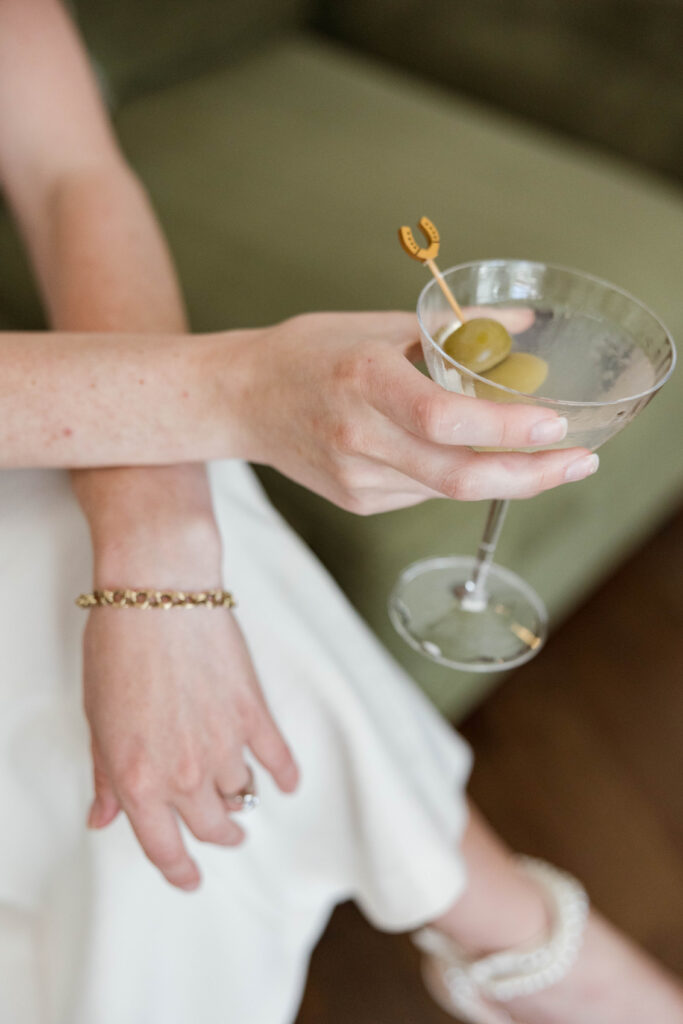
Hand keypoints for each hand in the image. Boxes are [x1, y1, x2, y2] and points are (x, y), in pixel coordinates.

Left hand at [83, 528, 297, 891]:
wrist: (159, 594)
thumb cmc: (118, 647)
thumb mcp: (97, 718)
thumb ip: (105, 774)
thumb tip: (103, 816)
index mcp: (138, 778)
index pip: (163, 846)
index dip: (179, 870)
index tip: (189, 878)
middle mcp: (184, 772)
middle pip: (213, 826)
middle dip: (220, 835)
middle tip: (226, 834)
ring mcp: (224, 745)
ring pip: (243, 794)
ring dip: (243, 801)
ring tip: (242, 797)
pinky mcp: (254, 714)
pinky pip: (278, 759)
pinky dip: (284, 775)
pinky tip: (286, 781)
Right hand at [228, 310, 596, 513]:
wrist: (240, 400)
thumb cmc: (308, 353)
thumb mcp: (376, 323)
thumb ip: (453, 329)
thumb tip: (520, 326)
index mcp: (362, 379)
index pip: (442, 419)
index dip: (505, 429)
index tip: (555, 424)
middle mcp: (357, 436)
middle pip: (457, 476)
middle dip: (531, 476)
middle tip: (579, 461)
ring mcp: (355, 477)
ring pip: (447, 490)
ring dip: (505, 478)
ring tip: (547, 458)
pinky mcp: (357, 500)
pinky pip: (424, 492)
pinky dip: (459, 475)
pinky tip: (473, 458)